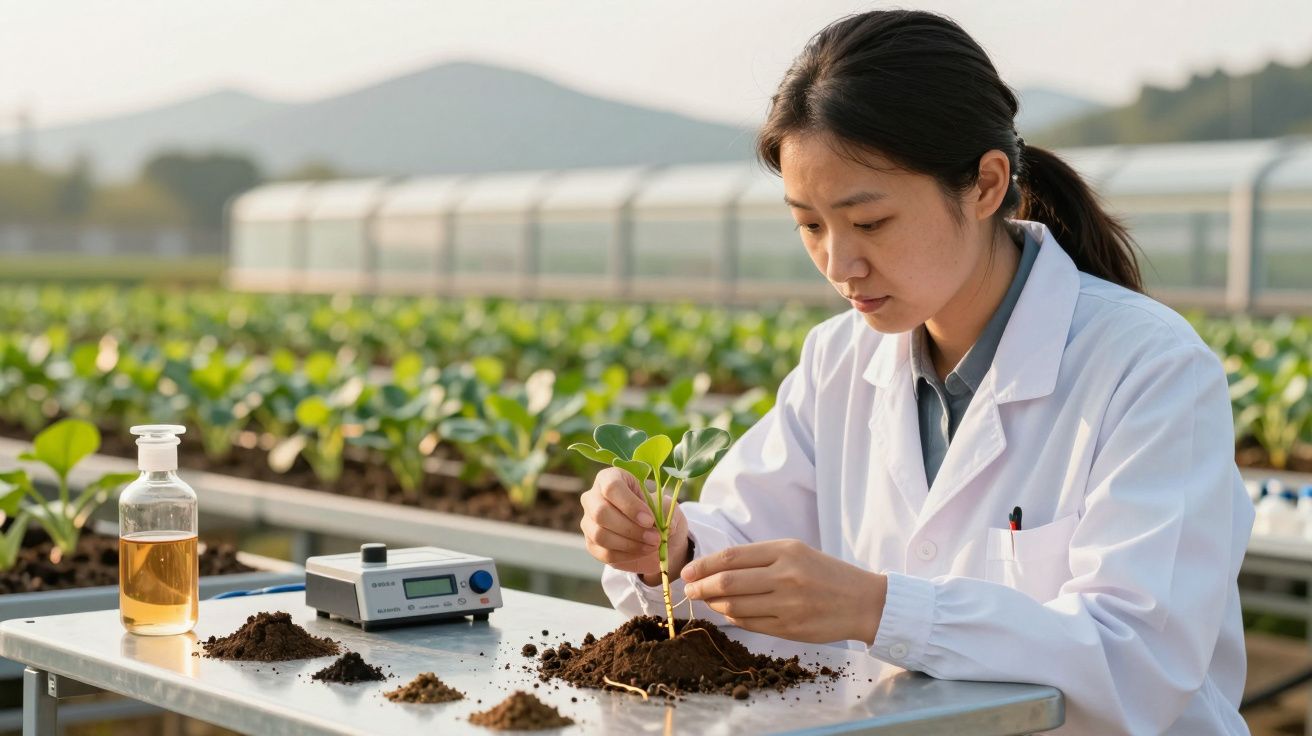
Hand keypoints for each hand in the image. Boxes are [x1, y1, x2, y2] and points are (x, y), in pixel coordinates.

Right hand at [580, 467, 689, 582]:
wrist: (655, 533)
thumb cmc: (657, 511)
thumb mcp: (666, 505)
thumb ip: (663, 512)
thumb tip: (663, 527)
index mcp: (610, 478)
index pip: (611, 487)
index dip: (630, 505)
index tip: (650, 520)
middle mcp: (593, 497)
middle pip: (601, 513)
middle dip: (630, 529)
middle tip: (655, 537)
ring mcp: (589, 521)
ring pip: (600, 535)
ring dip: (630, 544)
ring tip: (652, 545)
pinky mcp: (591, 543)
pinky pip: (604, 552)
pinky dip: (627, 555)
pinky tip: (642, 551)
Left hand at [681, 539, 886, 644]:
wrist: (863, 602)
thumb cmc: (826, 574)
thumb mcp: (797, 553)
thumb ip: (759, 559)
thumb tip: (716, 569)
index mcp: (785, 551)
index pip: (731, 557)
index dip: (703, 565)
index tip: (688, 572)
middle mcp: (785, 576)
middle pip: (727, 582)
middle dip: (701, 587)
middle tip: (689, 590)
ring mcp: (787, 604)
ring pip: (735, 606)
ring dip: (714, 604)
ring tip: (707, 601)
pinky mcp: (789, 629)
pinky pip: (750, 624)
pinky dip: (733, 618)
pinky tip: (729, 612)